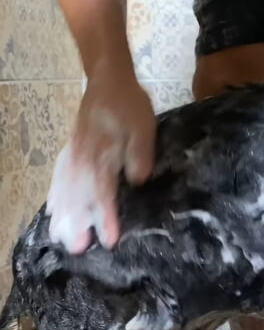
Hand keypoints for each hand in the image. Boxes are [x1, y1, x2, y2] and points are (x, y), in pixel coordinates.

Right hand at [47, 67, 155, 252]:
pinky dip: (56, 196)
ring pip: (66, 190)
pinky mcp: (72, 152)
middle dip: (78, 223)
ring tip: (61, 238)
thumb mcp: (143, 126)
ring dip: (64, 215)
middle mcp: (84, 159)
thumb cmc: (130, 105)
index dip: (105, 216)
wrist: (109, 80)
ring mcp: (74, 156)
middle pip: (79, 196)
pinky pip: (59, 178)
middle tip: (77, 249)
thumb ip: (140, 153)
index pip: (103, 192)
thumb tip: (138, 180)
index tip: (108, 239)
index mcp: (102, 154)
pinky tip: (53, 211)